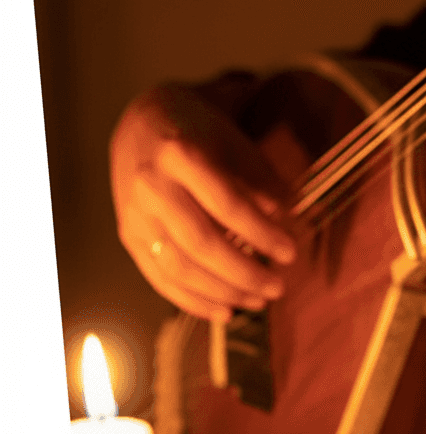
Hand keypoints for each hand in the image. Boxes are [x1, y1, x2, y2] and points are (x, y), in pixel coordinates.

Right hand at [110, 83, 298, 320]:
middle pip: (200, 243)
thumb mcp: (234, 142)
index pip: (227, 204)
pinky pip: (159, 278)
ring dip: (222, 292)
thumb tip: (284, 219)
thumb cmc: (200, 132)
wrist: (143, 122)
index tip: (290, 252)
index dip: (261, 233)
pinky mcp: (127, 235)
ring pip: (178, 267)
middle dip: (243, 272)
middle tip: (278, 287)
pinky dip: (193, 300)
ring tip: (258, 302)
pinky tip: (224, 311)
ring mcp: (134, 214)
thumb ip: (258, 180)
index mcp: (181, 155)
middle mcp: (151, 186)